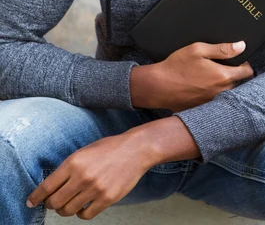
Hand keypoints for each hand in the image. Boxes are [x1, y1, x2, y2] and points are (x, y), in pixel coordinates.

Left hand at [26, 127, 152, 219]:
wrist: (135, 150)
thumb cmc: (110, 148)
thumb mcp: (85, 151)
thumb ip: (70, 167)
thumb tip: (53, 185)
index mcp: (74, 162)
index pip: (48, 186)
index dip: (36, 197)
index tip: (30, 202)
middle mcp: (82, 176)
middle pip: (56, 202)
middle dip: (51, 205)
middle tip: (53, 203)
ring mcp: (95, 189)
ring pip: (69, 210)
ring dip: (65, 210)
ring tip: (69, 204)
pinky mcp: (107, 198)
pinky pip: (86, 215)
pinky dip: (81, 214)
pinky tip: (83, 206)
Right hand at [130, 40, 253, 110]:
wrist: (159, 86)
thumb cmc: (177, 66)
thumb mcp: (198, 50)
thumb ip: (222, 49)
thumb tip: (241, 46)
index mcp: (223, 76)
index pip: (247, 72)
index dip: (244, 64)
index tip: (238, 60)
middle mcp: (221, 92)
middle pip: (239, 83)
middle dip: (234, 74)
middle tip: (222, 66)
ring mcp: (213, 103)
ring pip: (228, 92)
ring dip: (224, 85)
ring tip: (211, 76)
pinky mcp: (204, 109)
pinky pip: (216, 100)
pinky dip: (214, 94)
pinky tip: (202, 87)